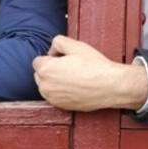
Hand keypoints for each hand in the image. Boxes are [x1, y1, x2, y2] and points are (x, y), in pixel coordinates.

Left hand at [32, 36, 147, 111]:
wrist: (110, 86)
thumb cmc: (94, 65)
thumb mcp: (76, 45)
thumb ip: (58, 41)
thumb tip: (51, 51)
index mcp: (45, 69)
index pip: (38, 61)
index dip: (51, 57)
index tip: (65, 58)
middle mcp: (45, 86)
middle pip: (39, 74)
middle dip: (49, 70)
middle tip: (70, 66)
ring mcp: (52, 98)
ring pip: (46, 87)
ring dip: (54, 81)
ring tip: (74, 76)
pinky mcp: (61, 107)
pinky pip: (55, 97)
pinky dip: (61, 92)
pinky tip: (76, 86)